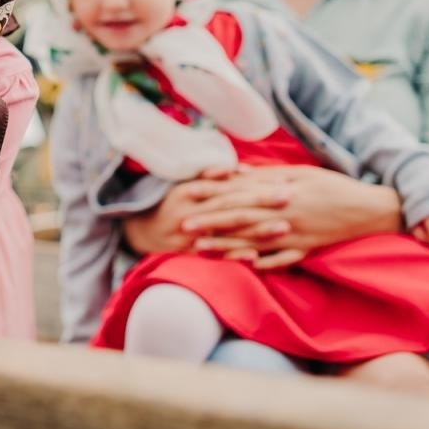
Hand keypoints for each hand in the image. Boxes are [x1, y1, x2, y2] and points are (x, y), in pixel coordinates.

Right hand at [121, 167, 276, 255]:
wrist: (139, 230)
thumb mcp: (185, 185)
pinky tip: (255, 258)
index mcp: (192, 191)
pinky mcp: (188, 252)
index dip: (258, 186)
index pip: (231, 188)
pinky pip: (213, 256)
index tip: (285, 184)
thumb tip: (245, 169)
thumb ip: (213, 177)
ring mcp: (190, 234)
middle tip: (290, 200)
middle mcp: (192, 211)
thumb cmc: (169, 205)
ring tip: (284, 228)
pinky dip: (233, 256)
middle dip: (262, 204)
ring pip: (228, 232)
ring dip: (256, 231)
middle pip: (232, 207)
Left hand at [177, 166, 402, 264]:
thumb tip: (237, 173)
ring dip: (224, 245)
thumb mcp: (300, 173)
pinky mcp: (304, 250)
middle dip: (209, 221)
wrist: (370, 210)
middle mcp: (284, 213)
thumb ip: (267, 175)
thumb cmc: (333, 187)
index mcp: (281, 190)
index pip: (239, 191)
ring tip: (199, 248)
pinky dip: (258, 264)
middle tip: (182, 224)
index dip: (212, 192)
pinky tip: (237, 267)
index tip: (187, 193)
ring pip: (253, 241)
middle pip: (240, 217)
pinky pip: (278, 260)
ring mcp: (294, 234)